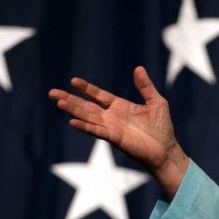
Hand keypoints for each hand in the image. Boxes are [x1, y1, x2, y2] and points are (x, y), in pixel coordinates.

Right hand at [48, 66, 188, 197]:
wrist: (166, 150)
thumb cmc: (162, 128)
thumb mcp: (156, 102)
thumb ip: (145, 86)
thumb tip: (138, 68)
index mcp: (120, 106)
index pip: (98, 95)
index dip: (86, 88)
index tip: (74, 81)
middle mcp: (112, 116)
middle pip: (86, 105)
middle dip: (70, 99)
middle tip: (52, 92)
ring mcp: (111, 128)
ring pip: (87, 117)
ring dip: (73, 110)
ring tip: (58, 102)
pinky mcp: (114, 138)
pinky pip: (97, 131)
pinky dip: (85, 126)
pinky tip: (72, 121)